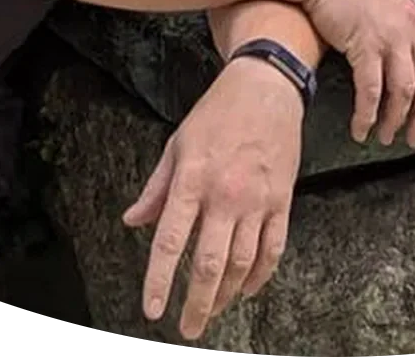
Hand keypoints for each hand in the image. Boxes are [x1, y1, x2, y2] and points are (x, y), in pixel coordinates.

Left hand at [123, 55, 305, 342]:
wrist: (266, 85)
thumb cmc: (217, 112)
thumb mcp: (178, 143)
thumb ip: (156, 188)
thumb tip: (133, 221)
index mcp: (193, 179)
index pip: (171, 240)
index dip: (159, 279)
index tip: (152, 309)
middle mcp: (225, 194)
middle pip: (210, 264)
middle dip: (196, 303)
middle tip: (187, 329)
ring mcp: (257, 200)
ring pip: (242, 263)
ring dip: (226, 296)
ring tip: (211, 312)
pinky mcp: (282, 200)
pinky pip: (273, 249)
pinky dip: (260, 276)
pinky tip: (248, 289)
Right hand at [299, 0, 414, 148]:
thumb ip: (398, 15)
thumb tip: (398, 41)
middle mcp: (409, 26)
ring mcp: (388, 35)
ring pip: (403, 90)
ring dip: (395, 120)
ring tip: (384, 138)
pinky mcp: (364, 44)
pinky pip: (371, 90)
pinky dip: (367, 114)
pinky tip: (360, 128)